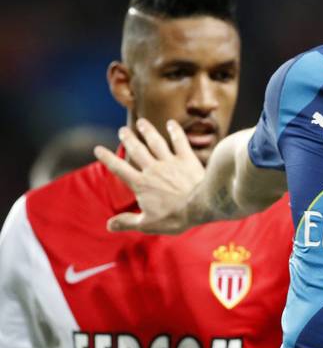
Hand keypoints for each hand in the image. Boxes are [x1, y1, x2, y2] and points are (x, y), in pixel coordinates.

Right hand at [94, 118, 204, 233]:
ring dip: (147, 131)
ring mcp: (170, 162)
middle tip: (122, 130)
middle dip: (128, 139)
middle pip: (137, 150)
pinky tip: (171, 123)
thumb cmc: (175, 217)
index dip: (107, 158)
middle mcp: (153, 169)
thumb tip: (108, 225)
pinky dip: (175, 131)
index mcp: (141, 184)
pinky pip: (180, 142)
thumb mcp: (148, 224)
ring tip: (141, 122)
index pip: (119, 168)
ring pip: (156, 142)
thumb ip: (127, 222)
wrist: (200, 205)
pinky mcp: (187, 159)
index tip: (98, 149)